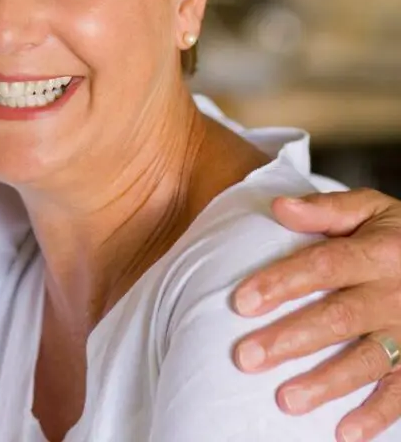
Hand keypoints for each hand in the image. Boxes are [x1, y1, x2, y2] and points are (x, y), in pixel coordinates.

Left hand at [230, 189, 400, 441]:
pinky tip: (344, 432)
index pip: (322, 266)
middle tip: (246, 358)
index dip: (281, 282)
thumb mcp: (370, 209)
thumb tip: (278, 207)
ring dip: (326, 383)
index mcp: (378, 252)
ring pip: (366, 360)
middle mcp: (395, 294)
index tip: (240, 302)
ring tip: (285, 400)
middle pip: (337, 318)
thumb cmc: (397, 234)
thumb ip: (326, 210)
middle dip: (290, 339)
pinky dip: (376, 414)